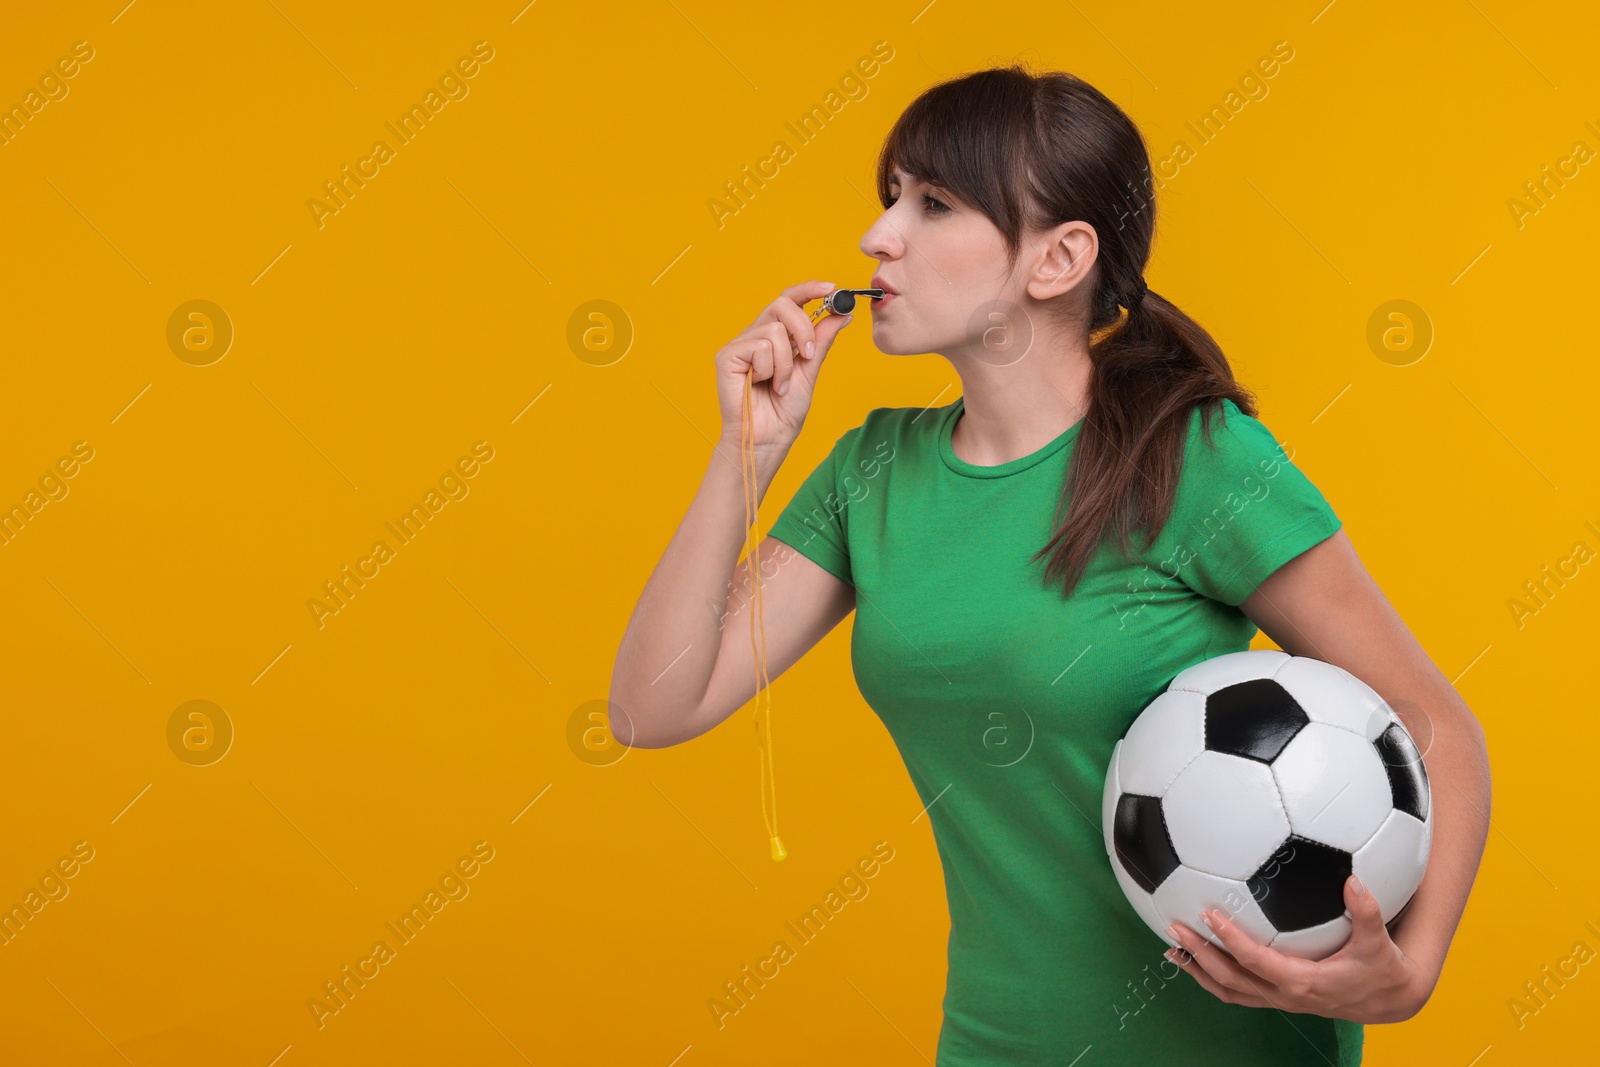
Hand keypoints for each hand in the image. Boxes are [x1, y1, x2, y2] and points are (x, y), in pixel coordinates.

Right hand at [714, 280, 856, 451]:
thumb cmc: (784, 411)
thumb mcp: (810, 370)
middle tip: (807, 356)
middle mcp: (756, 335)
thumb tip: (840, 314)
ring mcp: (740, 344)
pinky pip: (759, 346)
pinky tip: (763, 385)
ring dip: (786, 363)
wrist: (768, 439)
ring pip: (774, 330)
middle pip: (783, 303)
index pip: (790, 301)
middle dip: (803, 328)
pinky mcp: (727, 356)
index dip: (809, 289)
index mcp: (776, 336)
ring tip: (780, 385)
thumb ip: (820, 341)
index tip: (831, 288)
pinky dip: (769, 369)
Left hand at [1164, 875, 1434, 1023]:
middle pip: (1231, 979)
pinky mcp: (1277, 998)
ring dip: (1199, 970)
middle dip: (1200, 955)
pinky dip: (1212, 977)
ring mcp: (1278, 999)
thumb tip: (1353, 881)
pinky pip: (1238, 992)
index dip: (1231, 939)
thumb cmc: (1381, 968)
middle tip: (1174, 928)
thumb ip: (1367, 912)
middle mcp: (1285, 994)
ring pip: (1229, 990)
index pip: (1257, 961)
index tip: (1208, 915)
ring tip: (1171, 949)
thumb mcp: (1379, 941)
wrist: (1388, 1000)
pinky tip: (1195, 958)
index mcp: (1304, 981)